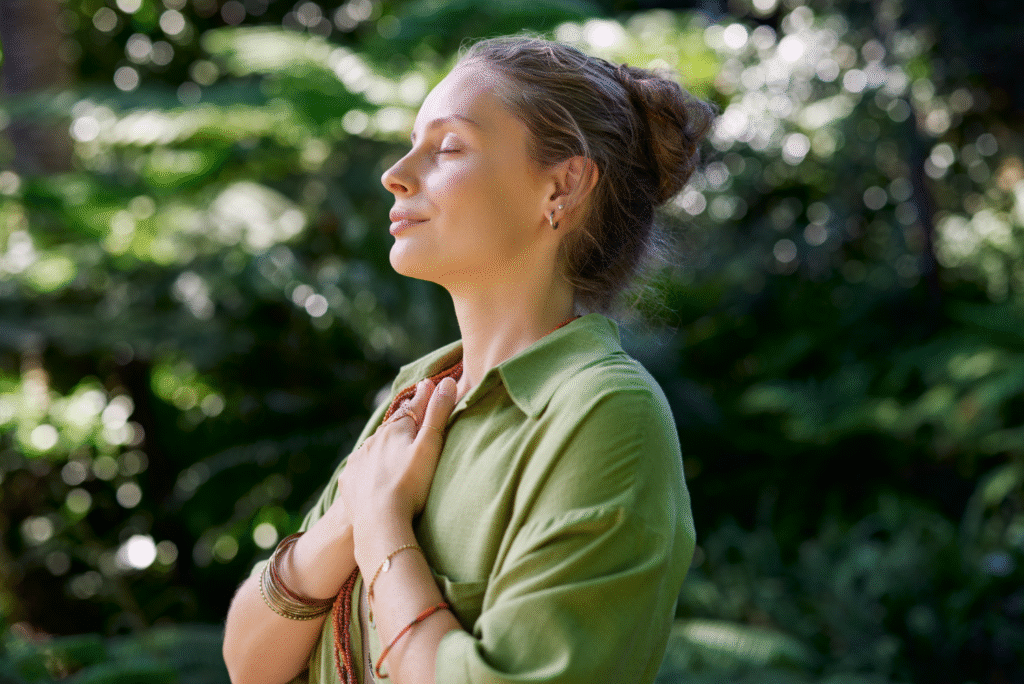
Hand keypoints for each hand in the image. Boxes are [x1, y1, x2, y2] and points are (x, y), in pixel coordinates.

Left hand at [339, 376, 457, 534]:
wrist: (379, 521)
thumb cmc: (410, 484)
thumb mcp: (430, 446)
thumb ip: (438, 414)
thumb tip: (445, 382)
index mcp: (395, 429)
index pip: (413, 407)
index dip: (424, 397)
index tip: (428, 384)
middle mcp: (373, 440)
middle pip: (392, 426)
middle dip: (403, 421)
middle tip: (412, 416)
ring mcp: (359, 460)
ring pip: (375, 447)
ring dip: (385, 445)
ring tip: (393, 449)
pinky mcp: (349, 480)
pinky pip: (361, 469)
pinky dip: (369, 467)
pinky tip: (374, 475)